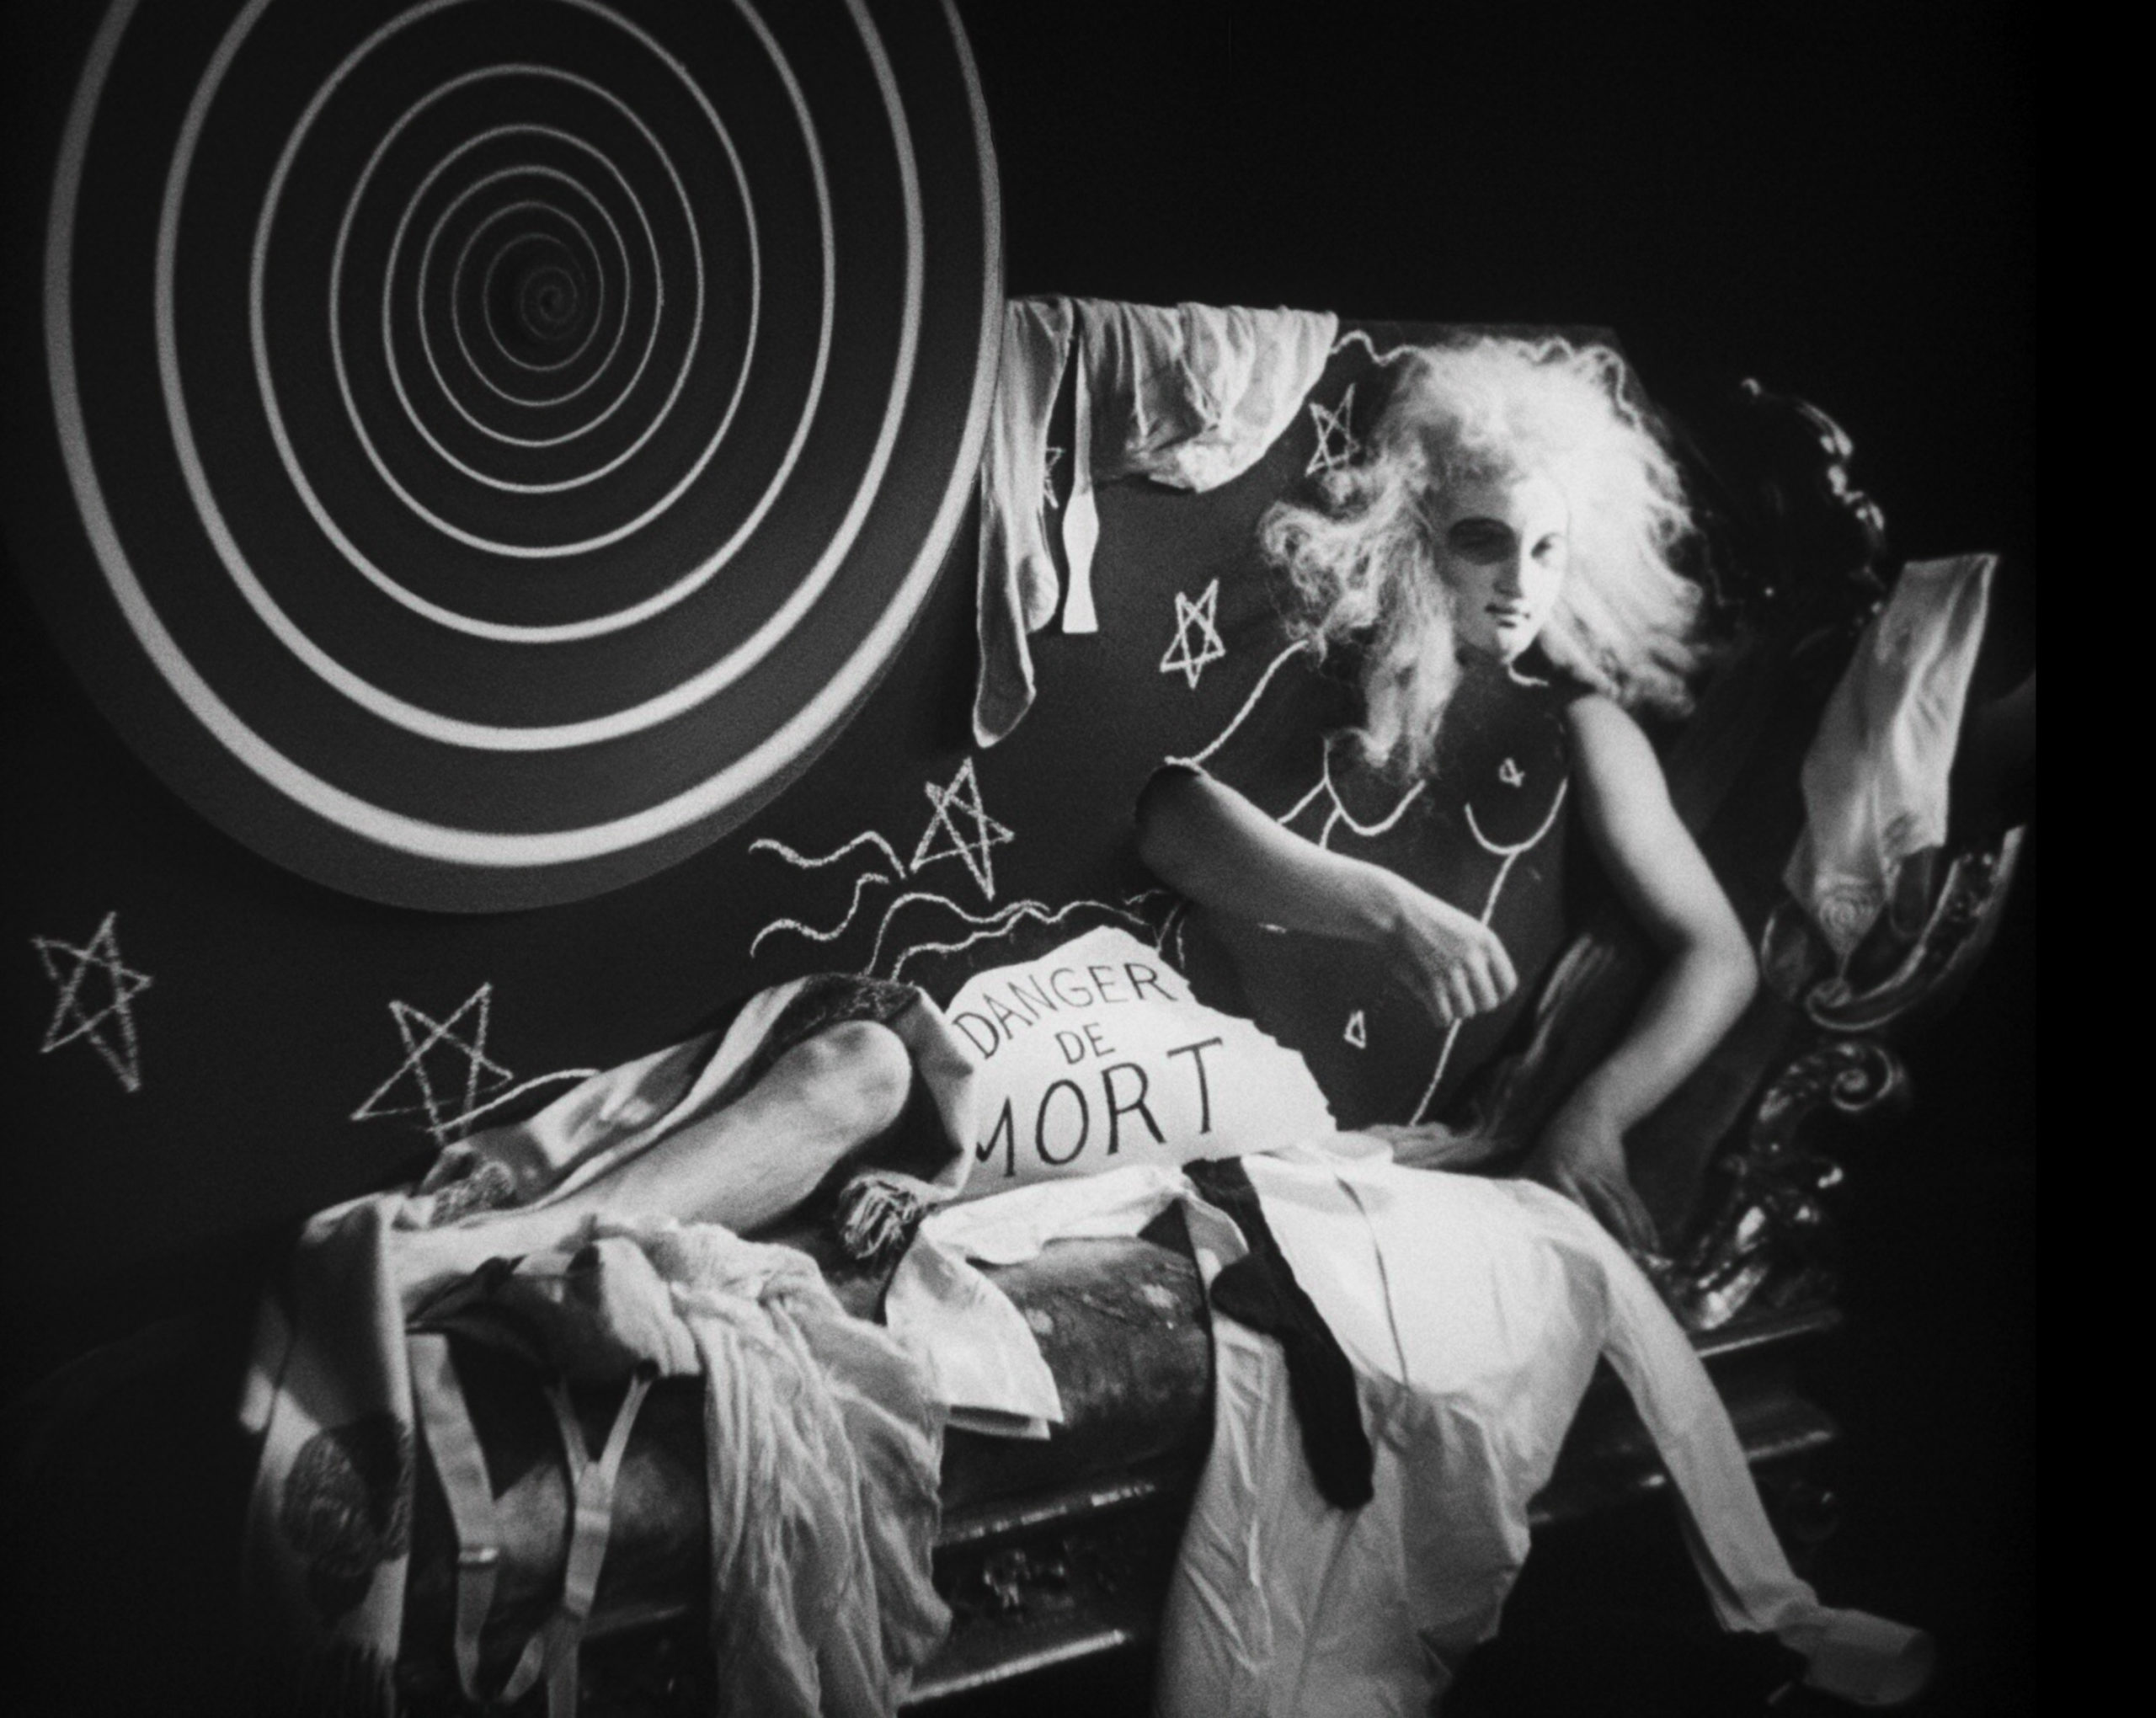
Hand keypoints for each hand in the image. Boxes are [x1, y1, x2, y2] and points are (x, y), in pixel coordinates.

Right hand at [1375, 877, 1518, 1029]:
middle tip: (1456, 996)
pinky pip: (1444, 1017)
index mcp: (1487, 942)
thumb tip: (1490, 998)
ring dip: (1453, 1009)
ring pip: (1466, 1012)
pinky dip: (1438, 1016)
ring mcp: (1452, 972)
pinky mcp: (1430, 984)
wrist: (1394, 911)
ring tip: (1440, 996)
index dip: (1496, 995)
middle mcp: (1474, 958)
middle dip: (1473, 1004)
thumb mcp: (1464, 929)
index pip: (1508, 985)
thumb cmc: (1427, 921)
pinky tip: (1430, 1004)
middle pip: (1488, 1003)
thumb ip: (1481, 957)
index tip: (1481, 994)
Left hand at [1521, 1098, 1659, 1256]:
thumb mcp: (1534, 1162)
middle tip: (1619, 1267)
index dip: (1578, 1224)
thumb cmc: (1553, 1146)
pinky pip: (1636, 1207)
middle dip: (1615, 1238)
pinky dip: (1645, 1228)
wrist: (1591, 1114)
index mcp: (1558, 1172)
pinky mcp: (1624, 1181)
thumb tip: (1499, 1214)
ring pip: (1625, 1211)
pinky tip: (1653, 1249)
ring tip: (1642, 1265)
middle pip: (1606, 1210)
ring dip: (1634, 1238)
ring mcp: (1609, 1178)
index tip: (1583, 1249)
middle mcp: (1587, 1176)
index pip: (1570, 1201)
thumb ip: (1521, 1189)